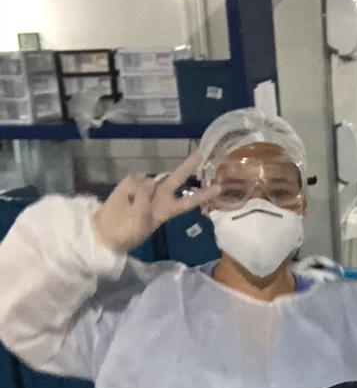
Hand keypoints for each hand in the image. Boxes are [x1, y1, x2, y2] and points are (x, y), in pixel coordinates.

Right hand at [90, 150, 218, 253]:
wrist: (106, 232)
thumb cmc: (127, 233)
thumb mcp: (141, 226)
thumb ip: (145, 206)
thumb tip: (147, 184)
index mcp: (167, 211)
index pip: (188, 202)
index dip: (203, 196)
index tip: (219, 188)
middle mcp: (159, 196)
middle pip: (176, 179)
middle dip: (188, 166)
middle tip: (201, 153)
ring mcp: (144, 188)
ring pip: (149, 182)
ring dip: (142, 193)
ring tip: (130, 208)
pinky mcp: (130, 182)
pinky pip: (134, 180)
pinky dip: (129, 190)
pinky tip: (123, 200)